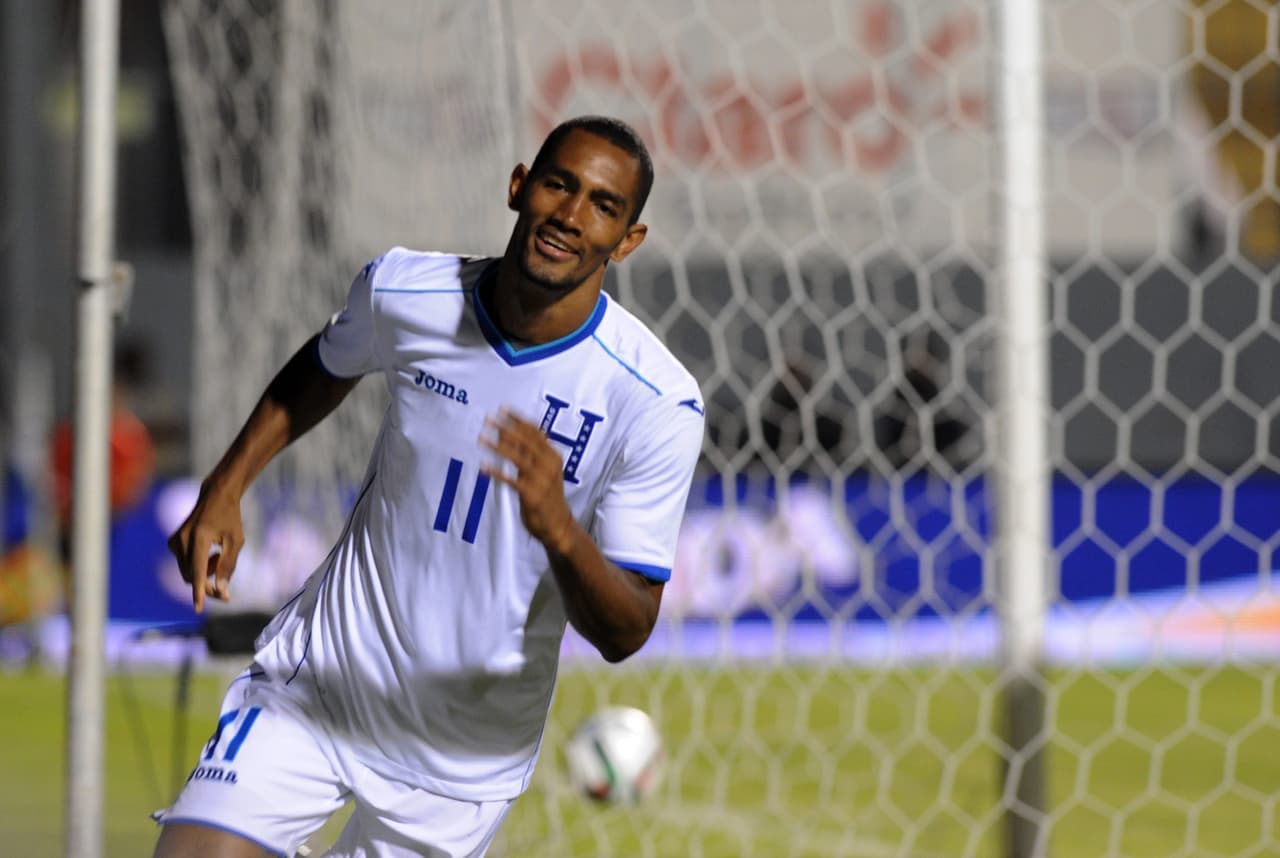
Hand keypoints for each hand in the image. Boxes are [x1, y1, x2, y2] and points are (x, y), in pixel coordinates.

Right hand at [166, 483, 245, 612]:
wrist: (215, 496)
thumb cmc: (230, 518)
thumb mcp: (236, 540)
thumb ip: (228, 566)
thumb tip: (220, 590)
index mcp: (198, 538)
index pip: (198, 571)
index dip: (199, 591)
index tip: (198, 608)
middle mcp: (182, 540)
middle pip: (192, 577)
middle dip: (208, 586)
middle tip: (226, 592)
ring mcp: (175, 541)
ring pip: (188, 573)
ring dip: (204, 574)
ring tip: (220, 557)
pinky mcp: (173, 543)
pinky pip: (185, 565)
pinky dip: (198, 566)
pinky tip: (211, 553)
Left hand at [481, 409, 575, 553]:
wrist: (558, 524)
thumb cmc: (547, 495)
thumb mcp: (541, 470)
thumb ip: (526, 453)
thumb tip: (504, 433)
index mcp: (553, 455)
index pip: (535, 431)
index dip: (518, 419)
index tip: (502, 409)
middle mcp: (549, 464)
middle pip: (526, 441)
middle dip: (505, 428)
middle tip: (487, 419)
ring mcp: (542, 479)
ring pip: (518, 457)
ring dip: (497, 446)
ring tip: (480, 438)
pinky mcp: (532, 494)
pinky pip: (511, 480)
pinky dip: (496, 472)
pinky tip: (483, 466)